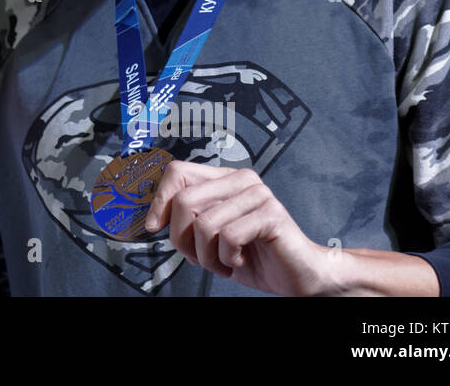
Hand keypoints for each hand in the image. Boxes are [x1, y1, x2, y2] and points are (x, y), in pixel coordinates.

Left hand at [145, 161, 338, 294]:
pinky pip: (228, 237)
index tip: (154, 226)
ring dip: (207, 256)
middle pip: (184, 200)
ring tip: (223, 262)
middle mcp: (241, 179)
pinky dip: (226, 258)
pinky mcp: (271, 214)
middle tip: (198, 257)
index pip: (177, 171)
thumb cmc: (253, 257)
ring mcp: (258, 194)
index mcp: (224, 178)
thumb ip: (188, 218)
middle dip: (182, 238)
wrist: (297, 278)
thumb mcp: (210, 235)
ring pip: (204, 224)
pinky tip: (239, 260)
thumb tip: (152, 218)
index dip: (159, 200)